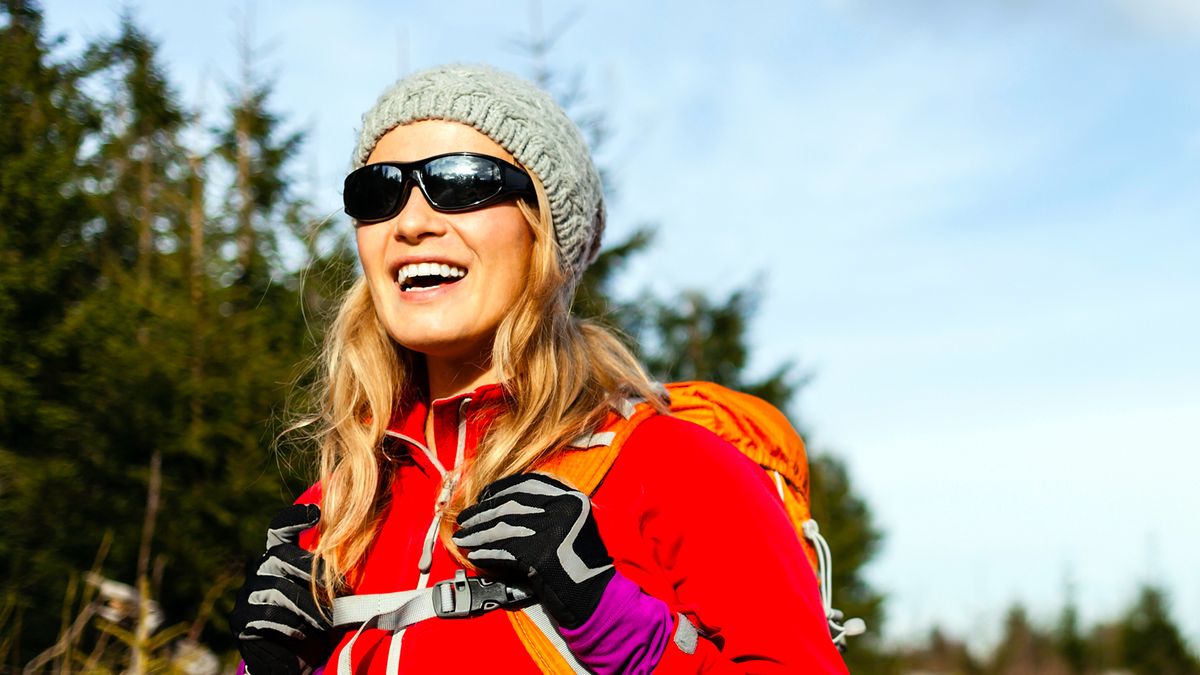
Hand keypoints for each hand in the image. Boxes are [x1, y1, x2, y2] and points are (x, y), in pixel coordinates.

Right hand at [230, 504, 330, 674]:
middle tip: (339, 588)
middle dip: (312, 569)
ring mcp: (246, 595)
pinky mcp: (240, 620)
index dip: (293, 517)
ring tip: (328, 622)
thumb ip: (330, 577)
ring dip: (308, 606)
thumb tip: (356, 560)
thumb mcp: (325, 596)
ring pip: (278, 588)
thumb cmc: (314, 624)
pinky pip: (265, 616)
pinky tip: (302, 632)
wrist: (290, 662)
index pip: (279, 528)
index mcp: (278, 558)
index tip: (315, 513)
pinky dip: (288, 623)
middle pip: (280, 554)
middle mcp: (259, 570)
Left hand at [453, 473, 615, 628]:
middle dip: (482, 512)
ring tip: (462, 538)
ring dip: (478, 533)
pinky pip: (504, 551)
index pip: (526, 483)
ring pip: (503, 527)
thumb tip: (498, 502)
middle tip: (463, 519)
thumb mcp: (570, 524)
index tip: (482, 496)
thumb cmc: (579, 562)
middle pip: (510, 504)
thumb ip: (544, 509)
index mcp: (570, 497)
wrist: (595, 596)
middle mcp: (563, 508)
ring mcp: (552, 530)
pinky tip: (475, 555)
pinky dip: (486, 553)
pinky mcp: (540, 554)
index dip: (500, 489)